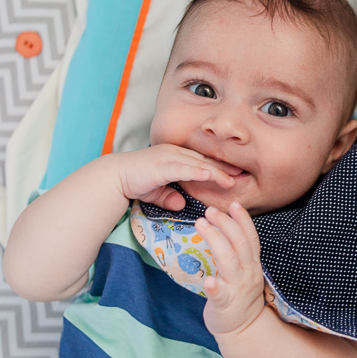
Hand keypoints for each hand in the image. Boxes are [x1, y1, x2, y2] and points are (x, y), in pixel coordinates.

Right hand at [114, 144, 234, 210]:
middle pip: (205, 160)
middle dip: (224, 167)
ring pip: (198, 163)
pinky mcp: (162, 165)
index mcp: (175, 157)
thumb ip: (169, 196)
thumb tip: (180, 204)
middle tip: (243, 173)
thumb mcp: (157, 192)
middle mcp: (174, 153)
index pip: (202, 161)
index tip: (235, 173)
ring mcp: (168, 157)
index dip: (219, 167)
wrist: (113, 177)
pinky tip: (210, 175)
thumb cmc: (134, 181)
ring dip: (216, 171)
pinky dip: (198, 171)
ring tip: (232, 179)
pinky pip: (184, 168)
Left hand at [196, 202, 264, 334]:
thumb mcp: (244, 271)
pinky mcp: (224, 304)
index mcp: (252, 265)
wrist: (244, 330)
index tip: (234, 204)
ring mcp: (237, 289)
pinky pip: (220, 294)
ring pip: (229, 261)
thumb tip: (223, 228)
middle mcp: (247, 274)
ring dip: (216, 240)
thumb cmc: (238, 296)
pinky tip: (207, 280)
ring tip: (201, 225)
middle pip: (239, 244)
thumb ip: (237, 252)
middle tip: (210, 210)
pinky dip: (214, 286)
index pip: (250, 238)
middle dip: (225, 224)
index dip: (243, 220)